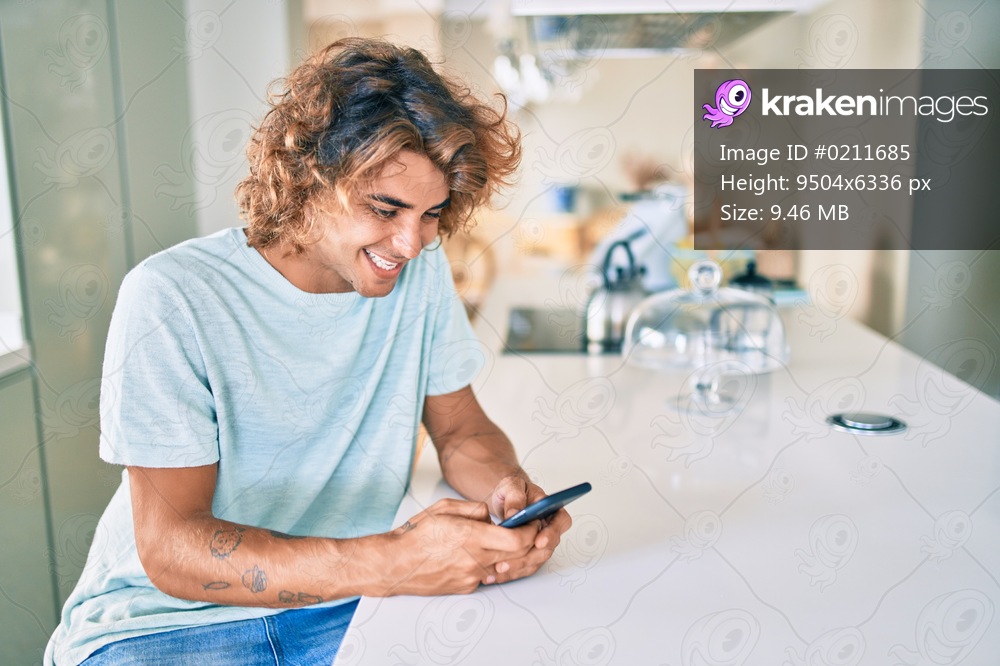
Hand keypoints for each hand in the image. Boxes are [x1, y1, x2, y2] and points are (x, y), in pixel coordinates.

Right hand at [379, 498, 536, 595]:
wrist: (394, 565)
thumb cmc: (416, 535)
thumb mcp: (445, 507)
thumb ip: (475, 509)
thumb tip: (493, 518)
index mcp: (470, 536)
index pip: (517, 540)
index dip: (530, 532)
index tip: (531, 523)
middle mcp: (474, 560)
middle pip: (517, 555)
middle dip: (527, 542)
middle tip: (525, 531)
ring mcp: (471, 577)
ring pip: (504, 566)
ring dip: (509, 555)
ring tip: (499, 541)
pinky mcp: (466, 587)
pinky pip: (488, 575)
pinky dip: (490, 564)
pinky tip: (477, 554)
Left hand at [487, 476, 572, 584]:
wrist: (505, 500)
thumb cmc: (513, 491)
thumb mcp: (512, 486)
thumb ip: (514, 496)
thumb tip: (515, 513)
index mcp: (553, 509)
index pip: (561, 522)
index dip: (552, 533)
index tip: (539, 541)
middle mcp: (550, 529)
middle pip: (547, 548)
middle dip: (528, 557)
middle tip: (508, 561)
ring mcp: (540, 544)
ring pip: (535, 561)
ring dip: (517, 568)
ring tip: (498, 569)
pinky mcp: (529, 554)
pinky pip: (524, 567)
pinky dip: (510, 572)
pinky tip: (495, 574)